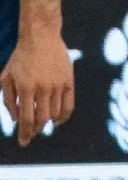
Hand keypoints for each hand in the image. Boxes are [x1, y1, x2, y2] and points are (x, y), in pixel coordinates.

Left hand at [1, 32, 74, 146]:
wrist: (42, 37)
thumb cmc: (20, 58)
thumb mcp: (6, 77)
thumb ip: (8, 100)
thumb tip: (14, 120)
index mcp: (26, 88)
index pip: (26, 118)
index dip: (24, 133)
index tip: (23, 142)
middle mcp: (43, 88)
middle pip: (42, 119)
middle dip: (35, 130)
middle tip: (30, 135)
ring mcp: (58, 85)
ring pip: (55, 114)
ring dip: (47, 123)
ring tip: (41, 125)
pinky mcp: (69, 81)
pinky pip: (69, 105)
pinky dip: (63, 116)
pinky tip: (56, 120)